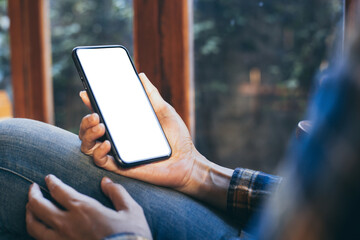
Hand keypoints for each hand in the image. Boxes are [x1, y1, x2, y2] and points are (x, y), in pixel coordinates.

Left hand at [26, 175, 151, 239]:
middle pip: (39, 206)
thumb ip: (117, 192)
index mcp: (84, 209)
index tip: (49, 178)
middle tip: (33, 188)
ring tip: (29, 208)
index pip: (59, 191)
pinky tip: (39, 229)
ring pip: (34, 226)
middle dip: (33, 194)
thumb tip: (106, 181)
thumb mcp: (131, 210)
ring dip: (29, 213)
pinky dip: (36, 232)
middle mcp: (67, 223)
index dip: (52, 182)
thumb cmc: (130, 236)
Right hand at [79, 73, 199, 190]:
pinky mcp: (120, 166)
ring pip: (88, 145)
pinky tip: (108, 143)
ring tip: (100, 125)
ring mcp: (117, 152)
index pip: (101, 113)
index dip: (90, 103)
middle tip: (95, 114)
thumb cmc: (177, 137)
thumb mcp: (164, 111)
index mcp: (124, 125)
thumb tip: (140, 76)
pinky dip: (98, 152)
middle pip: (89, 130)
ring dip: (88, 134)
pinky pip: (100, 161)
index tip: (86, 92)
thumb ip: (151, 95)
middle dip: (85, 121)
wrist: (187, 161)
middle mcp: (117, 138)